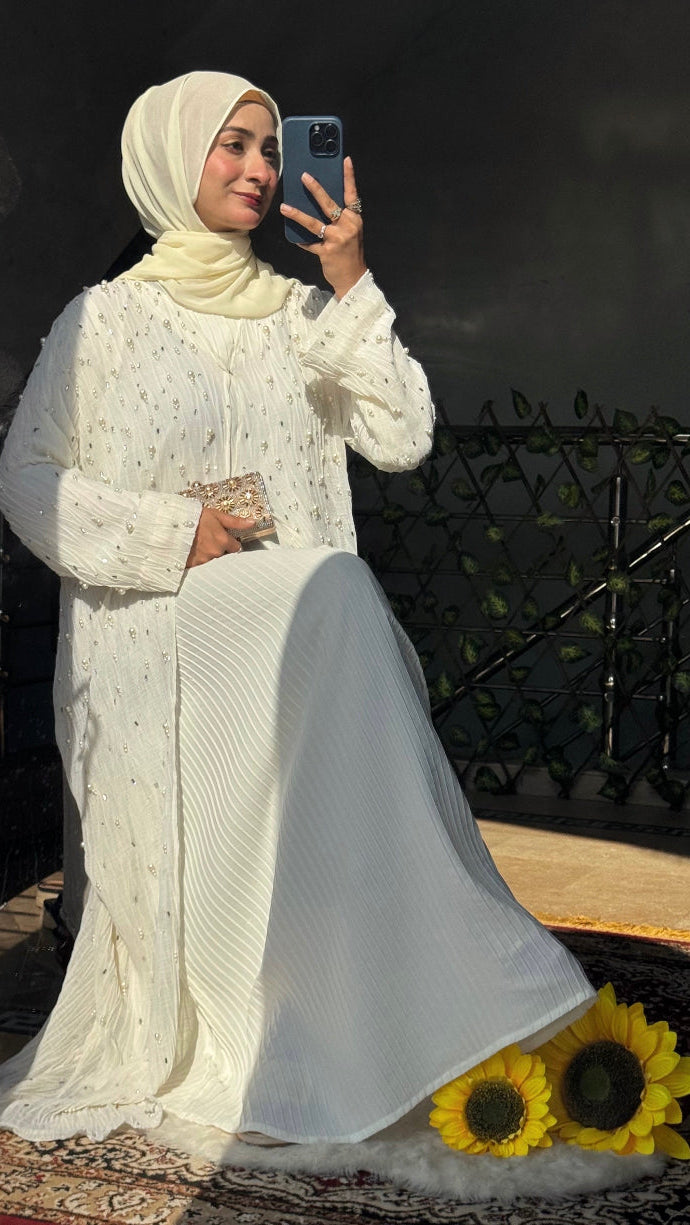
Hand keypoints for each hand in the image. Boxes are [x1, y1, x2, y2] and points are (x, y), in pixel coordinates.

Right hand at [185, 506, 254, 567]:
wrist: (169, 525)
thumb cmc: (192, 517)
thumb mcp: (215, 515)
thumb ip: (235, 521)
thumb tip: (252, 523)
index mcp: (223, 541)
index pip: (235, 548)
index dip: (230, 542)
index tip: (223, 537)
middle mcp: (215, 553)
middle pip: (223, 554)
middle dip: (218, 548)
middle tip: (207, 538)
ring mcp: (204, 561)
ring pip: (212, 559)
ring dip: (207, 553)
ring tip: (197, 543)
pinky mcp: (193, 565)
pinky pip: (200, 564)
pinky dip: (197, 558)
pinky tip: (192, 550)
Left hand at [280, 156, 365, 298]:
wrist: (354, 278)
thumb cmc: (351, 253)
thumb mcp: (351, 232)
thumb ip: (340, 218)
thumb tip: (322, 202)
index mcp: (355, 219)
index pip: (352, 194)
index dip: (349, 177)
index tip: (345, 160)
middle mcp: (347, 226)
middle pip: (329, 204)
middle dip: (315, 189)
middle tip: (304, 176)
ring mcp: (337, 239)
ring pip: (314, 223)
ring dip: (297, 215)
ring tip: (284, 207)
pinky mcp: (327, 252)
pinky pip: (309, 244)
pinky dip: (301, 241)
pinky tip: (293, 238)